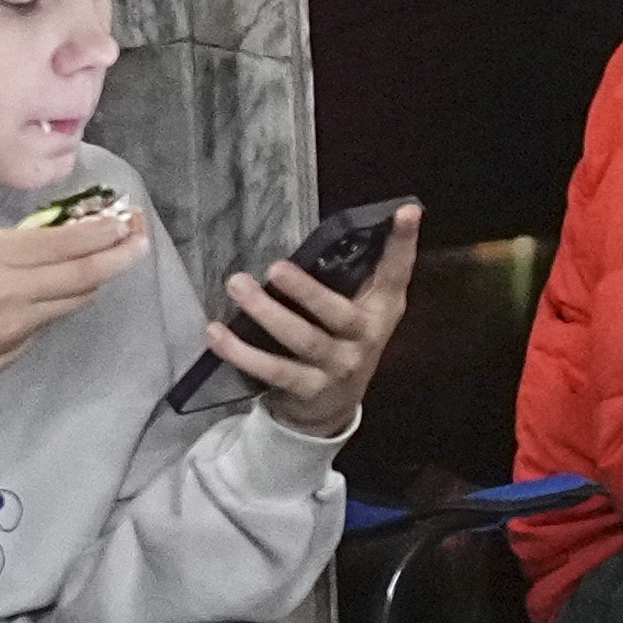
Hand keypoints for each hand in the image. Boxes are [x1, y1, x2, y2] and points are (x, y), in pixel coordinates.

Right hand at [0, 195, 153, 433]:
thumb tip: (39, 243)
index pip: (61, 240)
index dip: (101, 229)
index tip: (123, 216)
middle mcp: (5, 286)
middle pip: (83, 269)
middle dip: (121, 251)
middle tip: (141, 237)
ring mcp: (13, 324)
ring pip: (74, 297)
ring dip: (97, 278)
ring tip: (116, 258)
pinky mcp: (14, 352)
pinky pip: (49, 321)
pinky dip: (62, 303)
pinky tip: (65, 292)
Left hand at [199, 199, 420, 437]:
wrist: (331, 410)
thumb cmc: (340, 343)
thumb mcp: (358, 312)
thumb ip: (352, 278)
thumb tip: (329, 229)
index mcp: (381, 310)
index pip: (396, 273)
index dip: (403, 243)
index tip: (406, 211)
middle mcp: (366, 338)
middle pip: (338, 313)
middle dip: (306, 291)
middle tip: (274, 268)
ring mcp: (339, 367)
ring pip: (302, 339)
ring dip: (266, 313)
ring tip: (237, 286)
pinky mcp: (309, 389)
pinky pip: (272, 369)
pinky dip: (241, 352)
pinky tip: (216, 333)